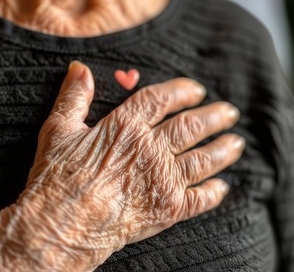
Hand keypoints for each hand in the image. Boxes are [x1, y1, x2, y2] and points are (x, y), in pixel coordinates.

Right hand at [16, 60, 244, 270]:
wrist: (60, 226)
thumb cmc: (56, 178)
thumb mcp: (58, 129)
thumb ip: (73, 96)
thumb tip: (79, 68)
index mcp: (126, 125)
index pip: (162, 99)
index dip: (183, 91)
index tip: (196, 89)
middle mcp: (151, 148)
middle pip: (191, 126)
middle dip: (214, 117)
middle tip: (229, 112)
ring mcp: (164, 179)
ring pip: (203, 159)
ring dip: (223, 150)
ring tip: (236, 143)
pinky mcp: (168, 210)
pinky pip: (199, 199)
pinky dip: (214, 193)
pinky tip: (223, 187)